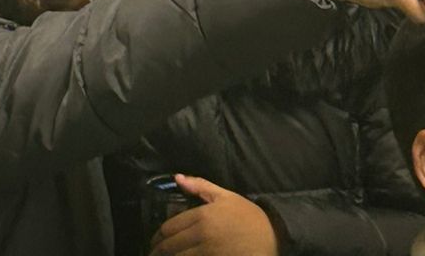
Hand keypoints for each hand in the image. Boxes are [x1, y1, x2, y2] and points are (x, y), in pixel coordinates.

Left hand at [150, 179, 276, 254]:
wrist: (272, 237)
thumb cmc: (247, 216)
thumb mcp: (225, 196)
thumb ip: (199, 186)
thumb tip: (177, 177)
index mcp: (202, 216)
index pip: (169, 228)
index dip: (157, 236)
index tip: (154, 241)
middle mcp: (202, 236)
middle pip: (170, 246)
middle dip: (158, 250)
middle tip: (153, 253)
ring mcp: (208, 254)